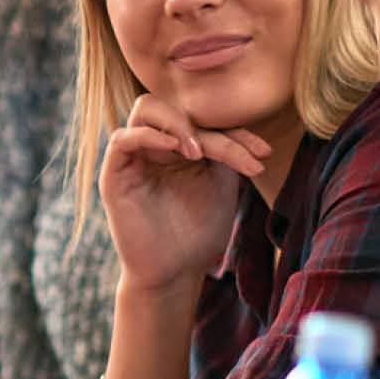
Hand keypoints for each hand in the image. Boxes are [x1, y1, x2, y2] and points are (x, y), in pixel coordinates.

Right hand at [98, 94, 269, 293]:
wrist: (175, 270)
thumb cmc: (198, 232)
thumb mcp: (221, 183)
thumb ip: (224, 150)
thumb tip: (236, 125)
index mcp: (180, 147)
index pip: (205, 121)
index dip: (236, 131)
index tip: (265, 153)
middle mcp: (155, 146)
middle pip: (177, 108)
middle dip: (208, 126)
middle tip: (234, 155)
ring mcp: (133, 158)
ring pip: (146, 109)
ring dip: (178, 124)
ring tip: (200, 153)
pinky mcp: (114, 175)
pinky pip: (122, 139)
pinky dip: (149, 136)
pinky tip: (177, 150)